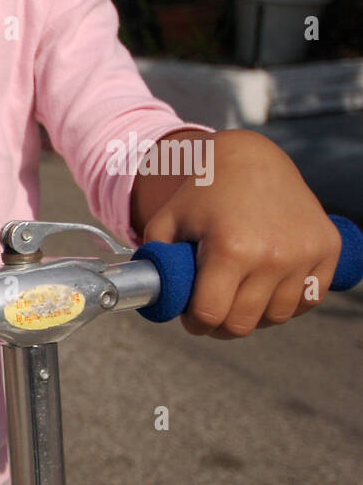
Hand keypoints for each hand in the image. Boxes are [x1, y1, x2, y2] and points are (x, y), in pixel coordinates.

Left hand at [138, 129, 340, 338]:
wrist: (250, 159)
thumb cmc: (203, 193)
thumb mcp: (166, 223)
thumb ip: (156, 264)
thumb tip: (157, 300)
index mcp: (230, 249)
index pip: (210, 315)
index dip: (195, 323)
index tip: (190, 317)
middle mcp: (272, 255)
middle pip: (242, 324)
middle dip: (220, 325)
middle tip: (212, 310)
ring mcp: (305, 253)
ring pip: (276, 317)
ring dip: (254, 315)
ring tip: (237, 298)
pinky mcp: (328, 249)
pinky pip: (308, 299)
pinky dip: (287, 303)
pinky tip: (267, 291)